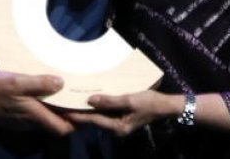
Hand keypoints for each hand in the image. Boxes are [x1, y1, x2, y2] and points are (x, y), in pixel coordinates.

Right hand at [0, 71, 73, 135]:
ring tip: (66, 94)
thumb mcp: (17, 81)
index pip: (62, 128)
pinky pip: (36, 116)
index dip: (76, 122)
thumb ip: (39, 83)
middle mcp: (31, 122)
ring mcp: (22, 121)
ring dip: (57, 111)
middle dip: (69, 116)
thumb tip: (61, 82)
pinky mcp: (15, 117)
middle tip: (78, 99)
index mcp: (35, 115)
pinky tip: (46, 94)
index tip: (84, 108)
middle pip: (56, 125)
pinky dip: (45, 109)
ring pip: (46, 120)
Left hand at [65, 90, 182, 136]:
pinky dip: (96, 109)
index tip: (63, 111)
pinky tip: (89, 102)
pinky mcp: (120, 120)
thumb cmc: (149, 102)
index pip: (92, 120)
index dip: (77, 115)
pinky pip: (104, 115)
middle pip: (93, 121)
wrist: (165, 106)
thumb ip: (109, 101)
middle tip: (63, 106)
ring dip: (86, 111)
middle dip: (79, 114)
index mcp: (117, 127)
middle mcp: (115, 130)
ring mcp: (117, 126)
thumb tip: (90, 100)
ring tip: (72, 103)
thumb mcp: (129, 100)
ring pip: (98, 118)